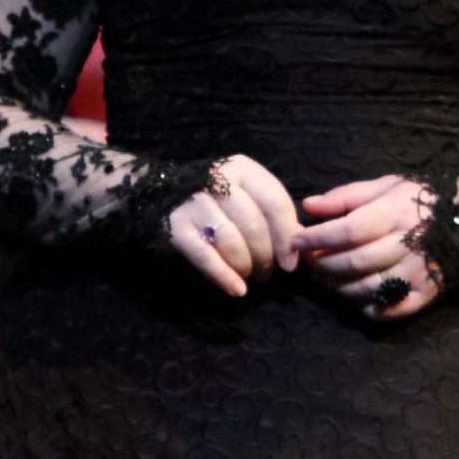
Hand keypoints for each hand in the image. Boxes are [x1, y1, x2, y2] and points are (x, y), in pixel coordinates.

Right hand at [165, 154, 298, 297]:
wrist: (158, 192)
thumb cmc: (215, 198)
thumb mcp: (245, 194)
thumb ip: (272, 213)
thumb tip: (300, 240)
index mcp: (241, 168)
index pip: (274, 201)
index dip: (286, 235)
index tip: (291, 262)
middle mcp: (216, 179)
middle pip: (253, 223)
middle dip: (265, 256)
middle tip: (268, 274)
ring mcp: (193, 202)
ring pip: (231, 240)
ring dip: (245, 266)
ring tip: (250, 278)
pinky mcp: (174, 226)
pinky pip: (205, 256)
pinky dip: (224, 276)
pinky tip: (236, 290)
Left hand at [292, 175, 443, 320]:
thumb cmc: (419, 199)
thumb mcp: (385, 186)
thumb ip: (346, 196)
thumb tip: (309, 205)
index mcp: (396, 212)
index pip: (349, 230)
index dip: (318, 238)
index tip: (296, 240)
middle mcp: (408, 244)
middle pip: (355, 262)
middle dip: (323, 264)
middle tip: (308, 260)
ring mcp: (419, 272)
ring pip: (368, 288)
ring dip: (337, 287)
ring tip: (323, 277)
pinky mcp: (427, 293)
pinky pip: (391, 310)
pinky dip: (369, 308)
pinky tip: (355, 298)